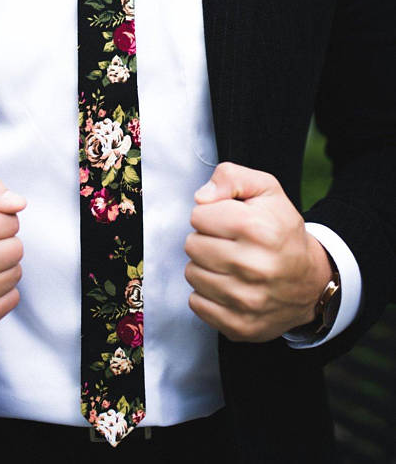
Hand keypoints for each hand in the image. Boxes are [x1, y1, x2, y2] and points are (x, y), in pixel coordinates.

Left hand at [184, 162, 332, 341]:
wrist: (310, 281)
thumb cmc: (280, 230)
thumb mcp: (266, 190)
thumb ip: (230, 177)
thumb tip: (201, 198)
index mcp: (258, 228)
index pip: (198, 216)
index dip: (210, 215)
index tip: (227, 221)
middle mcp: (254, 266)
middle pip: (192, 245)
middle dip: (205, 240)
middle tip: (227, 243)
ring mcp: (247, 300)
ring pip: (192, 274)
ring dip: (205, 267)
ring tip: (229, 264)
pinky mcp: (240, 326)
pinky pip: (197, 304)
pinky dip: (207, 294)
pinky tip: (228, 286)